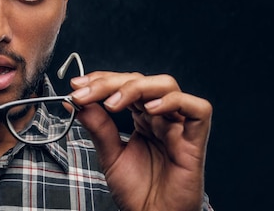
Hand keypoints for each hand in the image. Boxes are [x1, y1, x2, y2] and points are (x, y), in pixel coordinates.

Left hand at [70, 71, 211, 210]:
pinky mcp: (195, 141)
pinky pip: (197, 109)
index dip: (101, 80)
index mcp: (142, 118)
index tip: (77, 86)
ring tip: (112, 103)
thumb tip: (75, 100)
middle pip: (141, 80)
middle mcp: (160, 117)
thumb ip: (97, 126)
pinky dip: (174, 101)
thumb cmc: (136, 192)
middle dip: (110, 83)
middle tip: (85, 94)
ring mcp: (178, 127)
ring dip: (136, 87)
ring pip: (166, 86)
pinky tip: (150, 109)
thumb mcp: (109, 155)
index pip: (124, 84)